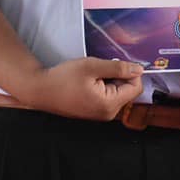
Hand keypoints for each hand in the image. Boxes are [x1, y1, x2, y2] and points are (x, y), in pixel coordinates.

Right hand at [20, 58, 144, 120]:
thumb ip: (118, 68)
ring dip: (109, 81)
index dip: (130, 73)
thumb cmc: (62, 78)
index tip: (115, 64)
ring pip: (118, 93)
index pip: (136, 87)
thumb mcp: (92, 66)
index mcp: (109, 104)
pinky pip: (107, 97)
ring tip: (91, 77)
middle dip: (118, 77)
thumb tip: (139, 69)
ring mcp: (100, 115)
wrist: (39, 90)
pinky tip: (88, 83)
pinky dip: (102, 87)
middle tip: (99, 70)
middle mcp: (108, 113)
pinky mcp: (94, 112)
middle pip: (128, 91)